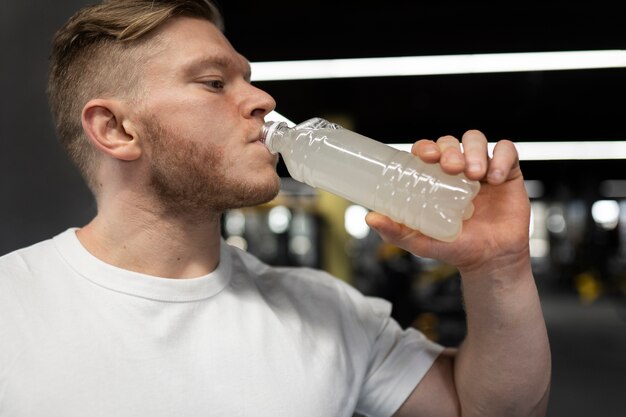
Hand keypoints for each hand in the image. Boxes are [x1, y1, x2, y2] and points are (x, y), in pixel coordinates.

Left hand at [365, 130, 530, 274]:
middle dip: (449, 149)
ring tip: (474, 174)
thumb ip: (396, 231)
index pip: (427, 151)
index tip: (425, 156)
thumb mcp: (421, 242)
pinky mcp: (508, 173)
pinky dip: (502, 158)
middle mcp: (458, 169)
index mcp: (435, 179)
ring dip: (474, 150)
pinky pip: (507, 151)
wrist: (491, 259)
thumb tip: (370, 218)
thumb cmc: (455, 248)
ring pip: (476, 140)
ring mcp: (482, 169)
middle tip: (451, 167)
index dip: (425, 147)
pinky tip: (495, 178)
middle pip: (451, 142)